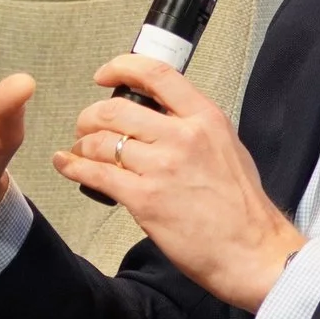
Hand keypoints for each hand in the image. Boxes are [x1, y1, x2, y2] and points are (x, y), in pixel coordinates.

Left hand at [52, 54, 305, 311]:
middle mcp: (182, 137)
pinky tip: (66, 164)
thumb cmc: (243, 208)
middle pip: (116, 109)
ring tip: (82, 151)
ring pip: (102, 141)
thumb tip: (164, 118)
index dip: (122, 67)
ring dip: (83, 144)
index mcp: (206, 119)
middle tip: (86, 125)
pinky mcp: (145, 199)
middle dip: (91, 116)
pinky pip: (97, 174)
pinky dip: (74, 166)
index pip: (157, 75)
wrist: (252, 251)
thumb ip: (196, 128)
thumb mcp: (229, 148)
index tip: (105, 74)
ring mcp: (162, 167)